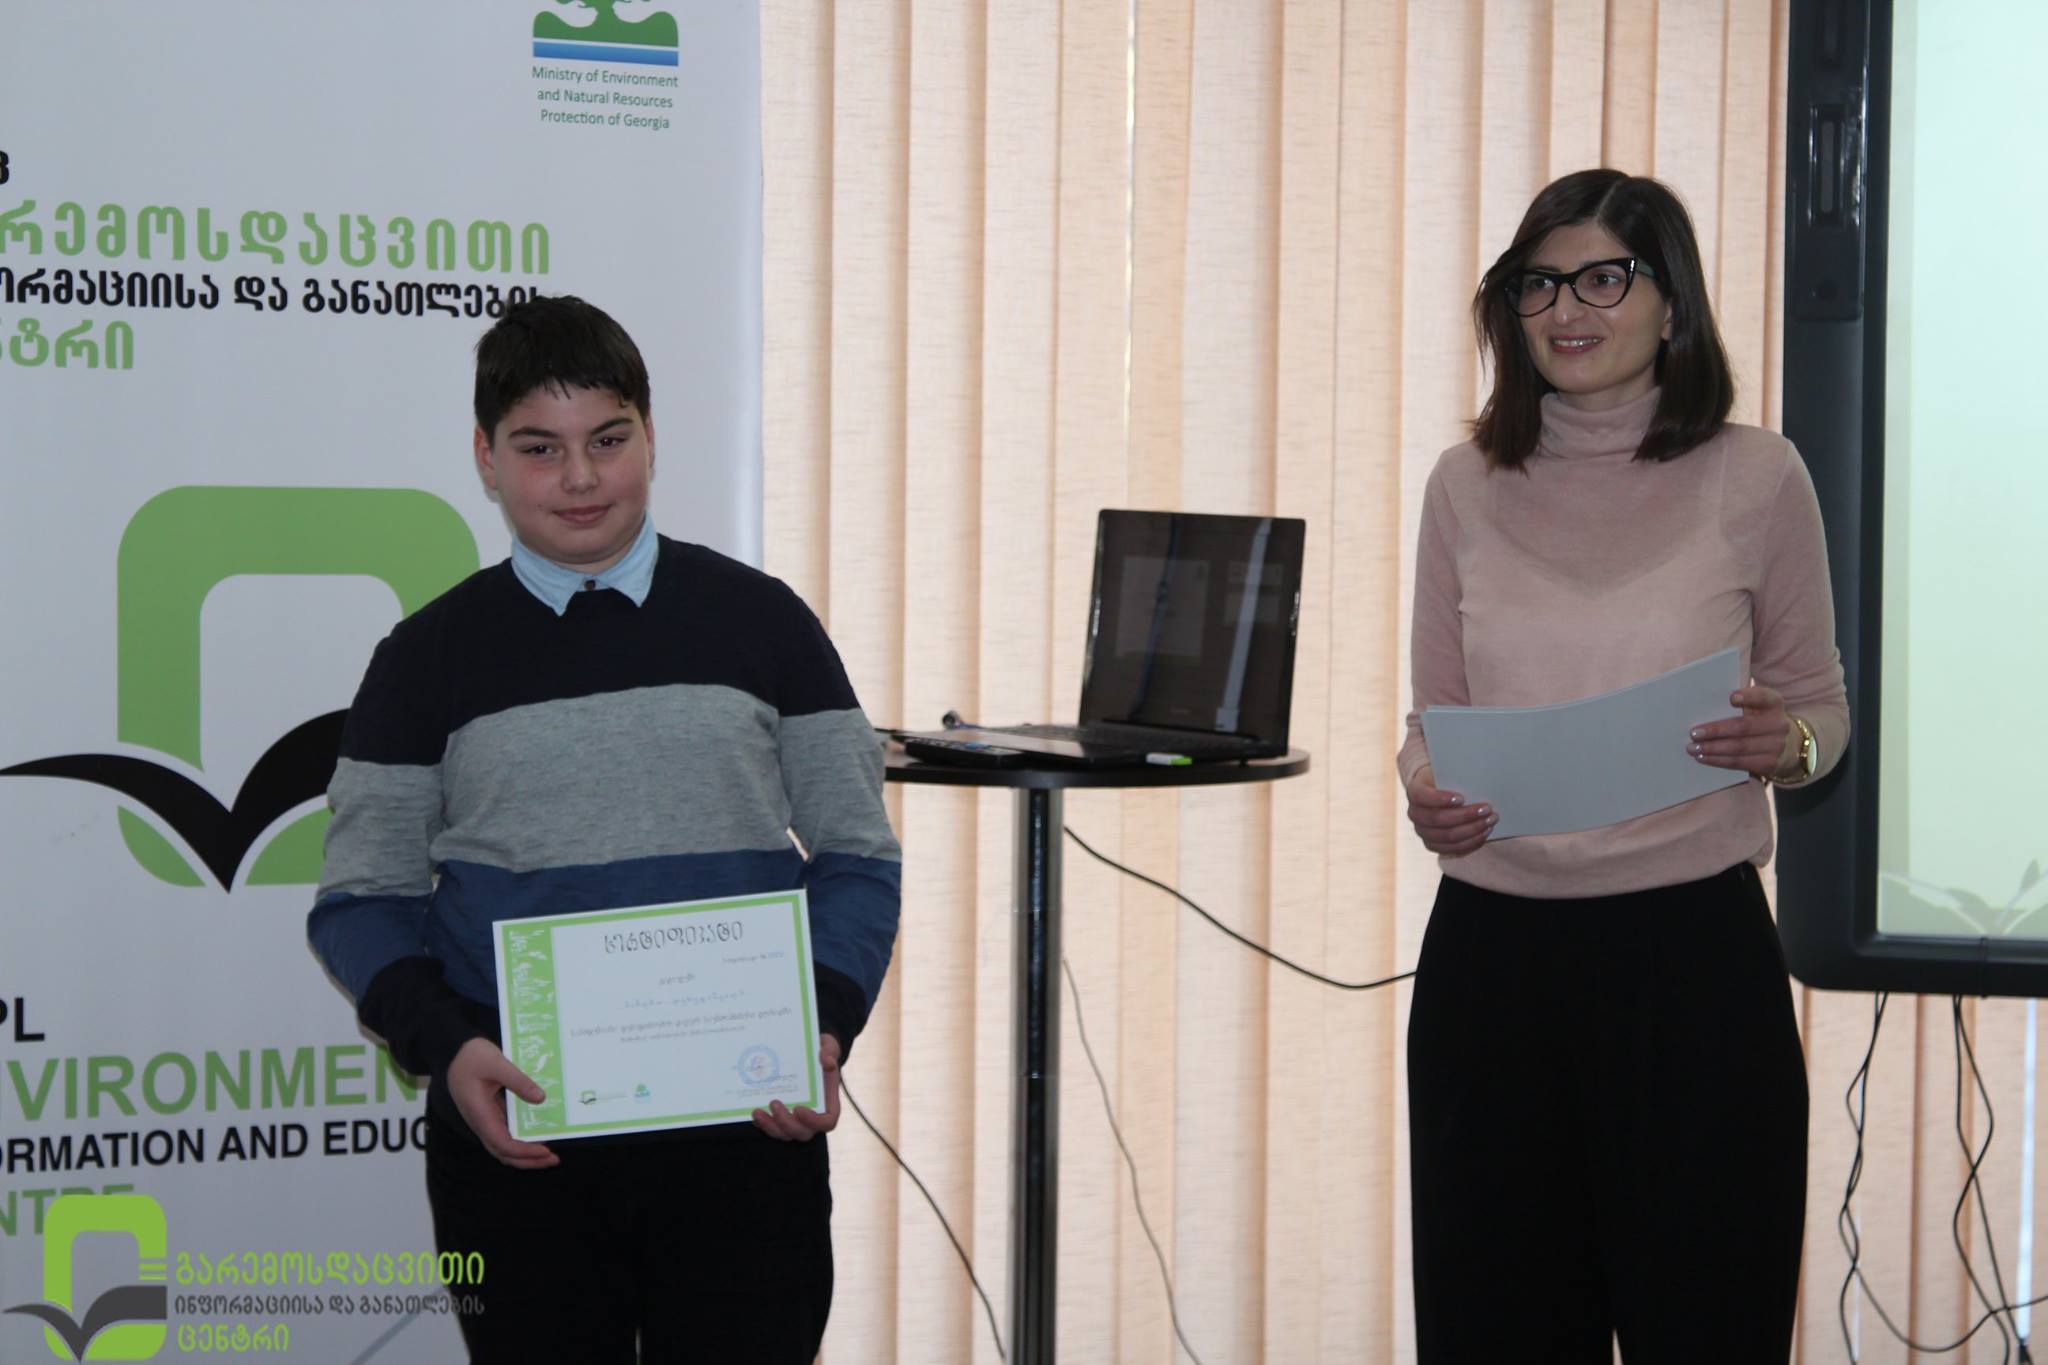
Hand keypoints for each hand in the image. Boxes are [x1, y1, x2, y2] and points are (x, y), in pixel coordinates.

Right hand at [446, 1037, 559, 1169]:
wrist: (453, 1052)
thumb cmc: (472, 1057)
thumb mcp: (497, 1063)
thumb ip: (518, 1081)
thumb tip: (540, 1098)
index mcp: (481, 1114)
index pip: (503, 1144)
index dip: (524, 1152)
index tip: (545, 1150)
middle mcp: (482, 1123)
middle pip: (504, 1153)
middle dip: (528, 1160)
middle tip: (553, 1159)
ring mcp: (485, 1120)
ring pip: (504, 1146)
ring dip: (525, 1154)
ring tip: (548, 1153)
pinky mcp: (490, 1114)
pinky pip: (505, 1134)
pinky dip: (521, 1140)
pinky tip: (537, 1133)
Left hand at [753, 1034, 840, 1140]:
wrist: (808, 1052)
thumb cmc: (821, 1050)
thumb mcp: (828, 1045)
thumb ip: (830, 1051)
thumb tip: (826, 1060)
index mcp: (829, 1102)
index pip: (827, 1122)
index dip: (814, 1122)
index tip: (798, 1108)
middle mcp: (813, 1115)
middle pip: (803, 1132)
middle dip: (786, 1123)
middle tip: (774, 1103)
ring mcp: (796, 1118)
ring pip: (785, 1133)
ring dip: (770, 1126)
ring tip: (757, 1111)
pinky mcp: (781, 1116)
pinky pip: (772, 1128)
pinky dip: (762, 1124)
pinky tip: (754, 1113)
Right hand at [1405, 764, 1494, 856]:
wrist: (1437, 791)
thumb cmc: (1447, 778)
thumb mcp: (1448, 772)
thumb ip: (1458, 775)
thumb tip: (1480, 775)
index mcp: (1414, 791)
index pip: (1421, 796)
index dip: (1440, 798)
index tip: (1462, 798)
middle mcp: (1414, 814)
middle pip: (1438, 819)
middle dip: (1465, 815)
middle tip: (1487, 809)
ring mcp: (1422, 831)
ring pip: (1447, 837)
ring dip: (1472, 830)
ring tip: (1490, 821)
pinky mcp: (1433, 844)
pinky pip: (1453, 849)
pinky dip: (1471, 842)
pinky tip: (1485, 833)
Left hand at [1688, 686, 1799, 778]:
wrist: (1787, 745)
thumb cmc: (1760, 720)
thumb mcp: (1758, 706)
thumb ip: (1740, 702)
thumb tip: (1703, 703)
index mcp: (1774, 703)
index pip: (1763, 697)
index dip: (1749, 697)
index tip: (1731, 698)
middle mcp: (1779, 724)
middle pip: (1743, 727)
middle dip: (1716, 731)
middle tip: (1693, 733)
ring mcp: (1776, 745)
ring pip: (1739, 747)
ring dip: (1712, 749)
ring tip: (1693, 748)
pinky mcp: (1769, 764)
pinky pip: (1739, 763)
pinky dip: (1718, 760)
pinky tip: (1703, 758)